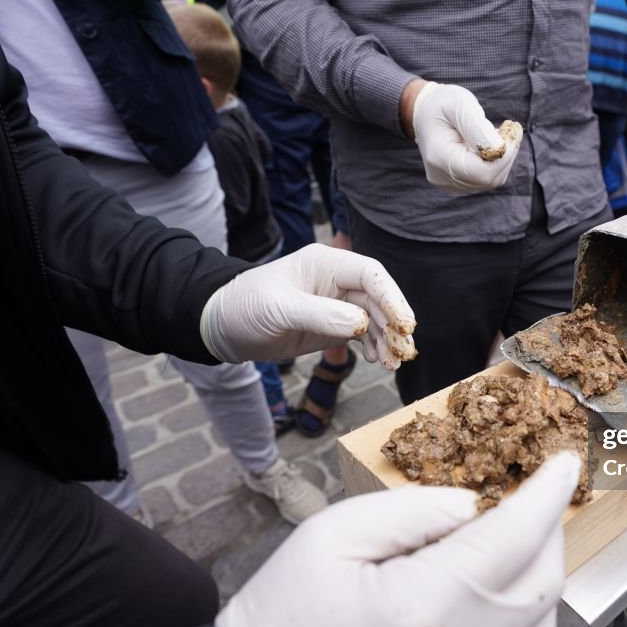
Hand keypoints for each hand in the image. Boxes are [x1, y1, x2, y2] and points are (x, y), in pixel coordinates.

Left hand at [200, 244, 416, 369]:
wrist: (223, 326)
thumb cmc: (245, 306)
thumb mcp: (280, 309)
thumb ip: (320, 315)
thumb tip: (359, 326)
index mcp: (327, 264)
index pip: (371, 274)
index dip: (392, 297)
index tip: (404, 323)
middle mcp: (337, 281)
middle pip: (379, 299)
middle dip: (394, 324)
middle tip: (404, 350)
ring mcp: (338, 304)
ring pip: (376, 319)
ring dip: (388, 340)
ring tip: (393, 363)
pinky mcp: (334, 326)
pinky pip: (365, 335)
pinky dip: (376, 347)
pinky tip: (379, 361)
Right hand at [215, 452, 581, 626]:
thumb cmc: (285, 618)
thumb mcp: (332, 537)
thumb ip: (411, 511)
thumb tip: (473, 505)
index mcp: (424, 605)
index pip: (513, 537)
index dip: (547, 494)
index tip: (565, 464)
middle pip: (541, 584)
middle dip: (549, 532)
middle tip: (535, 498)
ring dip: (541, 576)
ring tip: (516, 543)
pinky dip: (525, 624)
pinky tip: (499, 597)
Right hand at [406, 80, 521, 192]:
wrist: (425, 113)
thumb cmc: (442, 104)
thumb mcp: (459, 104)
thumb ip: (478, 127)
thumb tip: (499, 149)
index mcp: (439, 158)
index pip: (481, 173)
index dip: (503, 156)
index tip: (511, 130)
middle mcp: (442, 178)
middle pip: (489, 179)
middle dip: (506, 154)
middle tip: (511, 128)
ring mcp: (450, 184)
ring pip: (492, 180)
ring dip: (504, 157)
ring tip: (499, 132)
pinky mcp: (459, 184)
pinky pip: (488, 178)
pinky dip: (497, 161)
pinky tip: (490, 143)